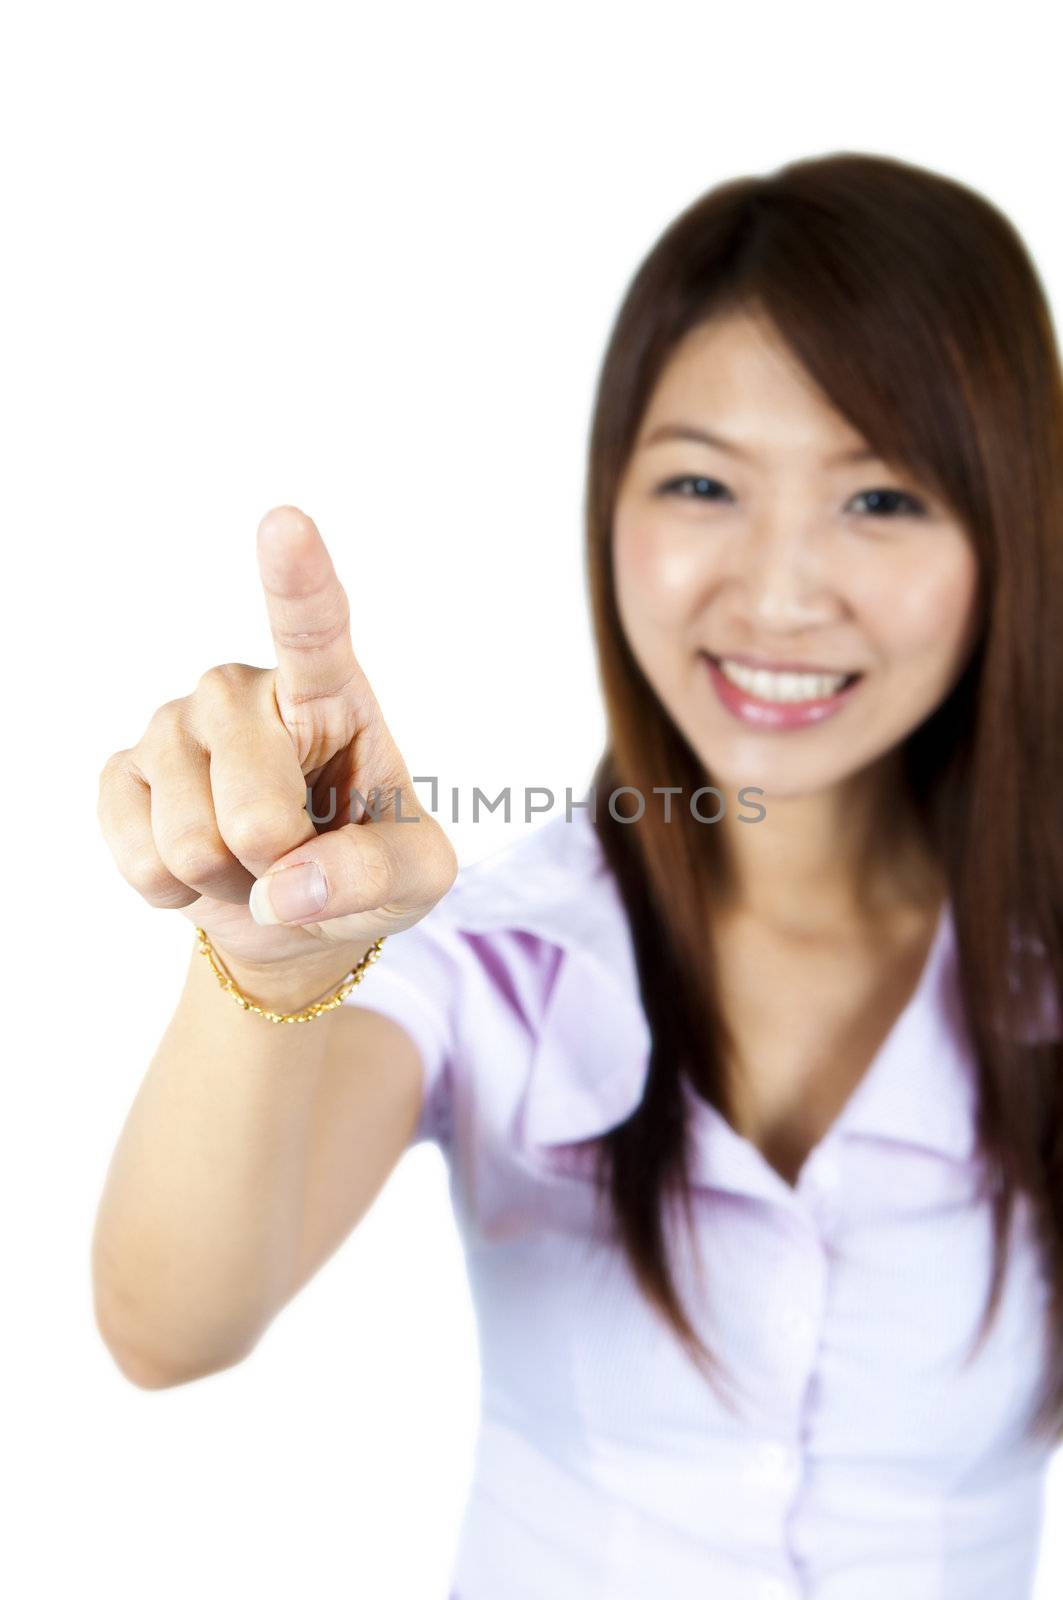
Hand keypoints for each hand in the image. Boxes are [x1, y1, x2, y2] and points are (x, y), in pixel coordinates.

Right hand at [97, 506, 457, 970]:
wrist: (292, 907)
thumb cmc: (365, 864)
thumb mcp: (415, 877)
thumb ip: (374, 874)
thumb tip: (286, 884)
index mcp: (328, 689)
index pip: (314, 624)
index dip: (296, 577)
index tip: (284, 523)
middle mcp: (240, 690)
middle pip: (252, 814)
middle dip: (277, 867)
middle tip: (294, 852)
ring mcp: (172, 726)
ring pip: (190, 846)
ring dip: (228, 882)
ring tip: (249, 858)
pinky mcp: (121, 772)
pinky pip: (141, 860)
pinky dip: (178, 894)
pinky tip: (200, 868)